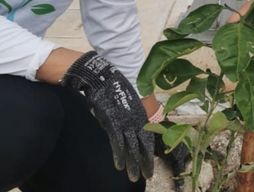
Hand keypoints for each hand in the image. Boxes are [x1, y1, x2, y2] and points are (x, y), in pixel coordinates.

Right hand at [60, 51, 154, 181]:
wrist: (103, 76)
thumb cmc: (115, 86)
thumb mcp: (128, 100)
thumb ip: (130, 114)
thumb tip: (130, 127)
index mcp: (141, 113)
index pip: (148, 137)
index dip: (149, 152)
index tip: (150, 164)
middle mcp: (135, 118)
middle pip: (142, 145)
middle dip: (144, 162)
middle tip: (146, 175)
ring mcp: (125, 120)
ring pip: (131, 146)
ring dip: (132, 163)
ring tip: (135, 176)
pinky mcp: (113, 121)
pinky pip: (117, 141)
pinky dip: (118, 154)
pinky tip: (119, 165)